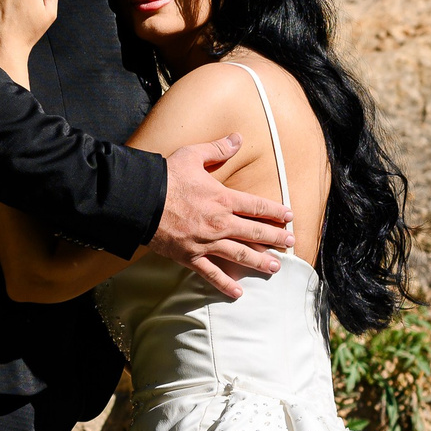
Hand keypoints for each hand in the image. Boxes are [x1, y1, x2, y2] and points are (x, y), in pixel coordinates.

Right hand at [146, 139, 295, 298]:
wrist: (140, 200)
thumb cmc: (166, 177)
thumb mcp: (193, 155)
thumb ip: (218, 149)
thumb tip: (237, 137)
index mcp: (223, 198)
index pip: (257, 207)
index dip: (276, 211)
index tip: (289, 217)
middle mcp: (220, 223)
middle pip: (255, 232)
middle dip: (276, 238)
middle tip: (291, 242)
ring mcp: (206, 242)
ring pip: (240, 254)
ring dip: (260, 261)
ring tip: (276, 267)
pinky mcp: (190, 256)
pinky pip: (211, 273)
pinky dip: (225, 284)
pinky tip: (238, 293)